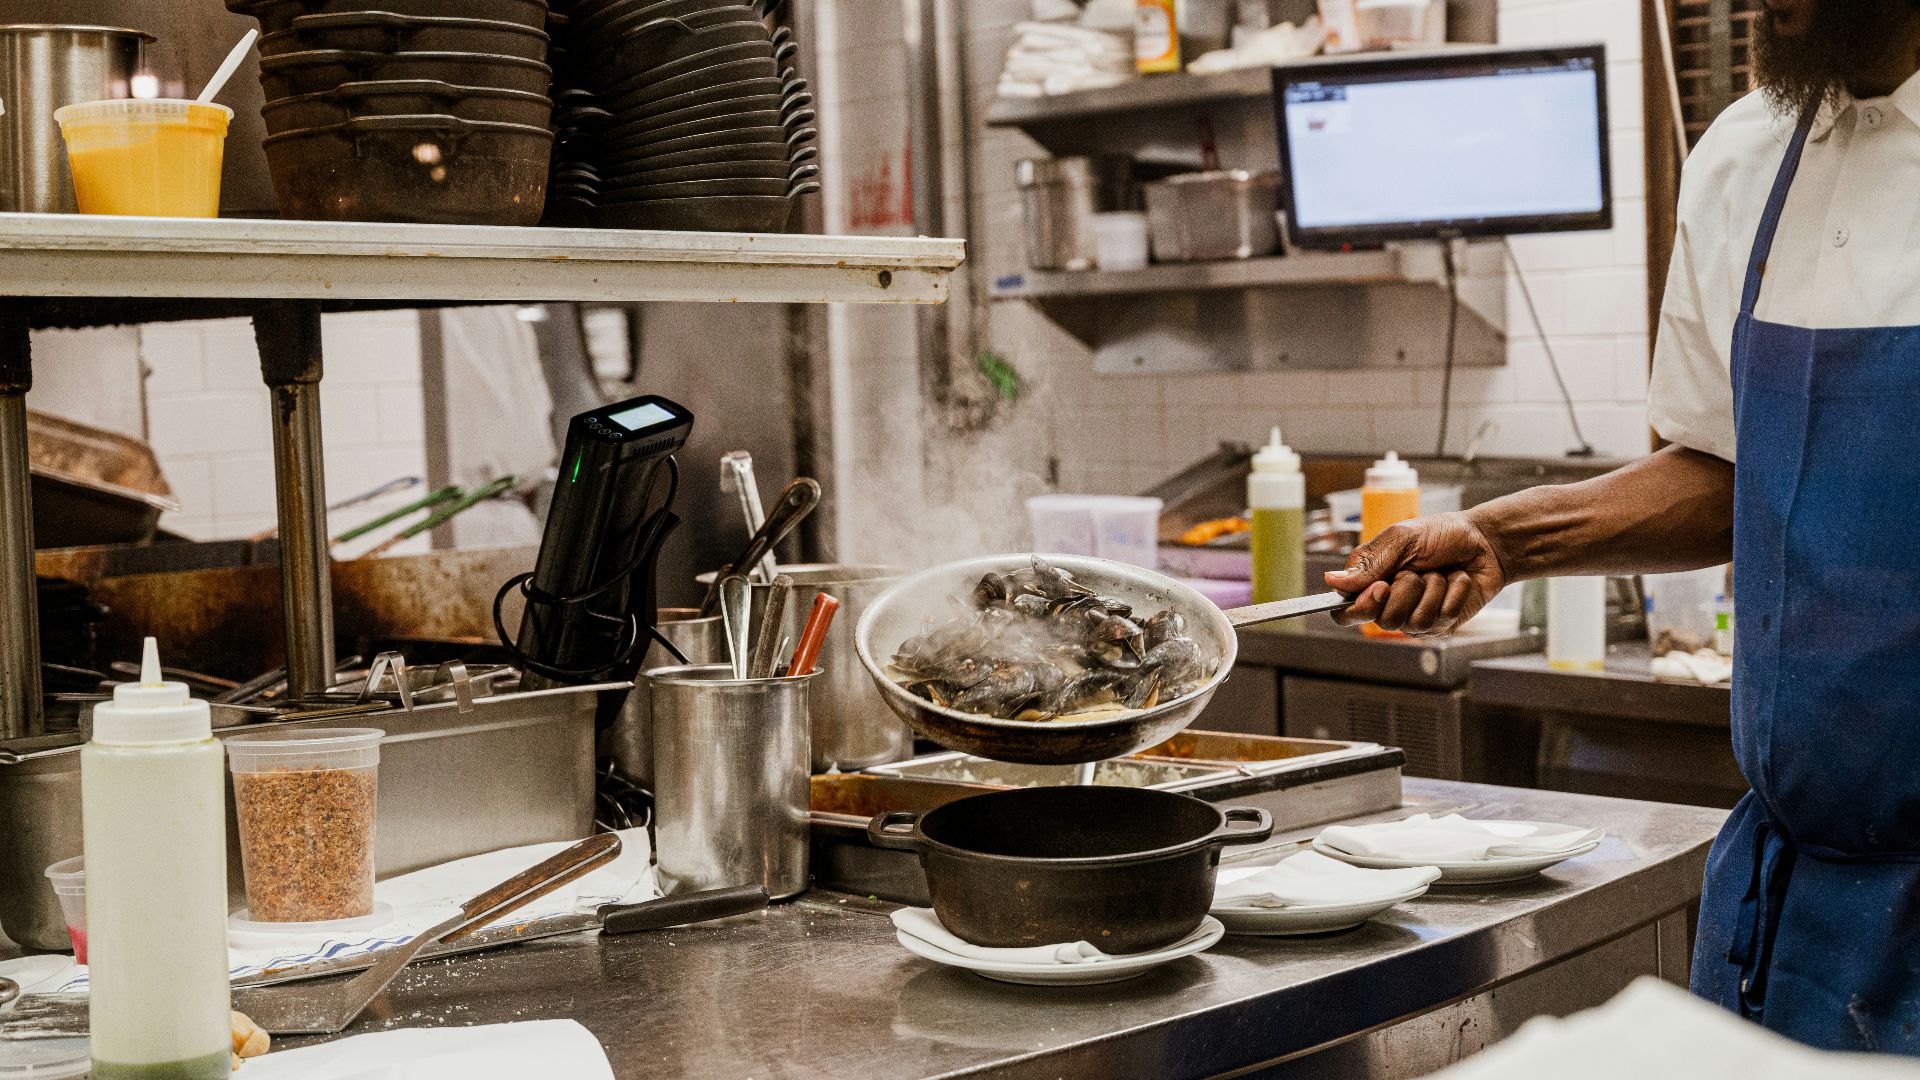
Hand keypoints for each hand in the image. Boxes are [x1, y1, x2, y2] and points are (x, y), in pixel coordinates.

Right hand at [1325, 512, 1508, 635]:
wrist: (1485, 542)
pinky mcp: (1442, 626)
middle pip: (1382, 620)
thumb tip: (1332, 581)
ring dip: (1433, 590)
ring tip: (1441, 574)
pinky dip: (1454, 593)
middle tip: (1419, 569)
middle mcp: (1390, 605)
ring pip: (1413, 622)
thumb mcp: (1402, 538)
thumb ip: (1369, 562)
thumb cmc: (1442, 535)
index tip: (1381, 587)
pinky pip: (1442, 619)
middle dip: (1407, 589)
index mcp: (1371, 583)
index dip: (1359, 607)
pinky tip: (1458, 582)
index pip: (1345, 612)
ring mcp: (1416, 619)